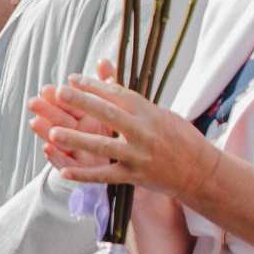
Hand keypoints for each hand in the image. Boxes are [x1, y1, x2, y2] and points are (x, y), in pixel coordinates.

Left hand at [29, 59, 217, 198]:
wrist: (200, 171)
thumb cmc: (179, 137)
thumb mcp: (160, 112)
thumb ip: (132, 99)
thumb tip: (106, 75)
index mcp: (149, 113)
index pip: (118, 95)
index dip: (94, 86)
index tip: (72, 78)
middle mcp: (144, 132)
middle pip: (109, 114)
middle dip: (83, 102)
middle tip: (59, 93)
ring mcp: (139, 156)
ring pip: (103, 146)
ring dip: (77, 139)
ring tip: (53, 133)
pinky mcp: (135, 177)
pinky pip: (105, 176)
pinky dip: (84, 176)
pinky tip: (63, 173)